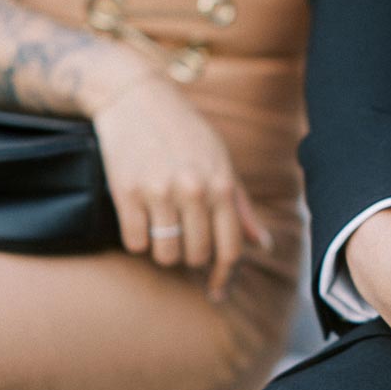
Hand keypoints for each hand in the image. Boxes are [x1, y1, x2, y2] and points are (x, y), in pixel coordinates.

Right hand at [91, 74, 269, 299]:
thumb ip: (241, 206)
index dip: (226, 277)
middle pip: (197, 256)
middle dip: (191, 258)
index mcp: (222, 184)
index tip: (218, 292)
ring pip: (165, 255)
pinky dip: (138, 240)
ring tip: (162, 230)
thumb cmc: (185, 131)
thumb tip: (264, 244)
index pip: (231, 248)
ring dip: (164, 252)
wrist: (135, 97)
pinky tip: (141, 221)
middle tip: (184, 241)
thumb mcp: (221, 160)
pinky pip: (135, 242)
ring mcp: (158, 192)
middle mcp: (193, 190)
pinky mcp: (125, 192)